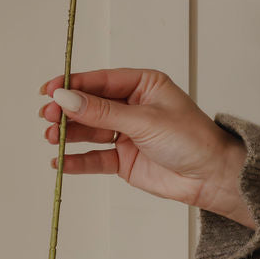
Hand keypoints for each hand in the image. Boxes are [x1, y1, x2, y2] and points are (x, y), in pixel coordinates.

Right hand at [39, 68, 256, 228]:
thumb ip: (102, 112)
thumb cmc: (192, 139)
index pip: (100, 81)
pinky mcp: (123, 160)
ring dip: (67, 134)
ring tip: (49, 137)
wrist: (212, 178)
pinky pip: (94, 157)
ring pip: (88, 131)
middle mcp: (132, 107)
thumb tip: (67, 98)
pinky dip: (76, 159)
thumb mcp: (144, 120)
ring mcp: (126, 134)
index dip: (73, 84)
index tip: (49, 90)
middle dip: (66, 110)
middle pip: (89, 105)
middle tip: (47, 115)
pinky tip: (60, 161)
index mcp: (143, 85)